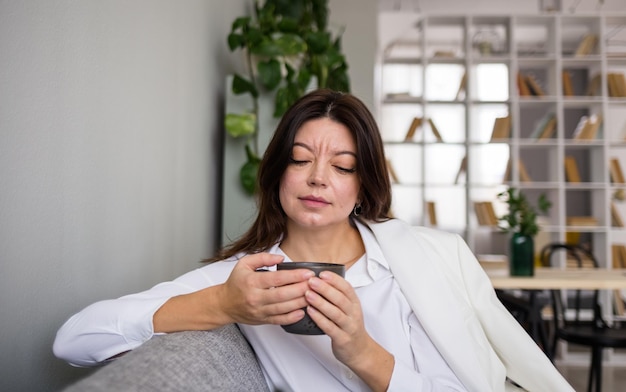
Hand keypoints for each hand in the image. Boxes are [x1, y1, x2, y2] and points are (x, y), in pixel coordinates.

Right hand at [219, 253, 314, 325]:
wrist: (224, 304)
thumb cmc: (236, 283)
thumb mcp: (244, 264)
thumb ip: (263, 258)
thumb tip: (280, 258)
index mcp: (251, 281)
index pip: (276, 279)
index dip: (294, 276)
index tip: (307, 273)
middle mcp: (255, 297)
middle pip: (282, 295)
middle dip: (301, 289)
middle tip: (314, 284)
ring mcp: (259, 311)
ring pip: (283, 308)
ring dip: (300, 302)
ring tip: (313, 295)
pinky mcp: (262, 320)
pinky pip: (279, 320)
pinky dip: (292, 317)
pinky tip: (303, 311)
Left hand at [304, 272, 393, 390]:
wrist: (359, 350)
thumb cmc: (350, 327)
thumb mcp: (349, 309)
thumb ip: (338, 296)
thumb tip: (321, 280)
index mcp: (355, 304)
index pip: (347, 288)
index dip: (335, 280)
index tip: (322, 273)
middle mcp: (353, 314)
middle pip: (340, 299)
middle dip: (325, 288)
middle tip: (312, 281)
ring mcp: (349, 327)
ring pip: (335, 313)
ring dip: (321, 302)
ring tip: (308, 294)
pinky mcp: (342, 339)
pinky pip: (330, 328)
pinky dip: (320, 319)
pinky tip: (310, 312)